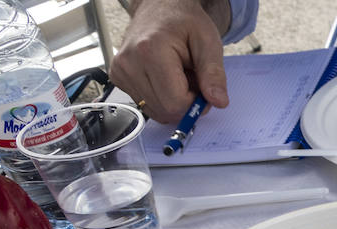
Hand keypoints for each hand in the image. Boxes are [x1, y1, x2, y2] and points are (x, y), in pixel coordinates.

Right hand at [110, 0, 231, 123]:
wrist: (160, 8)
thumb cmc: (184, 21)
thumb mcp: (208, 42)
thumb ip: (214, 74)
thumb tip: (219, 102)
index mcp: (151, 51)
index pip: (175, 103)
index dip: (194, 103)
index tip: (202, 88)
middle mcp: (129, 62)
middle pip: (165, 110)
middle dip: (184, 102)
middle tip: (191, 78)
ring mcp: (120, 70)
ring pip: (155, 111)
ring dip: (172, 100)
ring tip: (177, 75)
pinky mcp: (117, 77)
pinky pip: (145, 104)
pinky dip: (160, 97)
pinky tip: (164, 77)